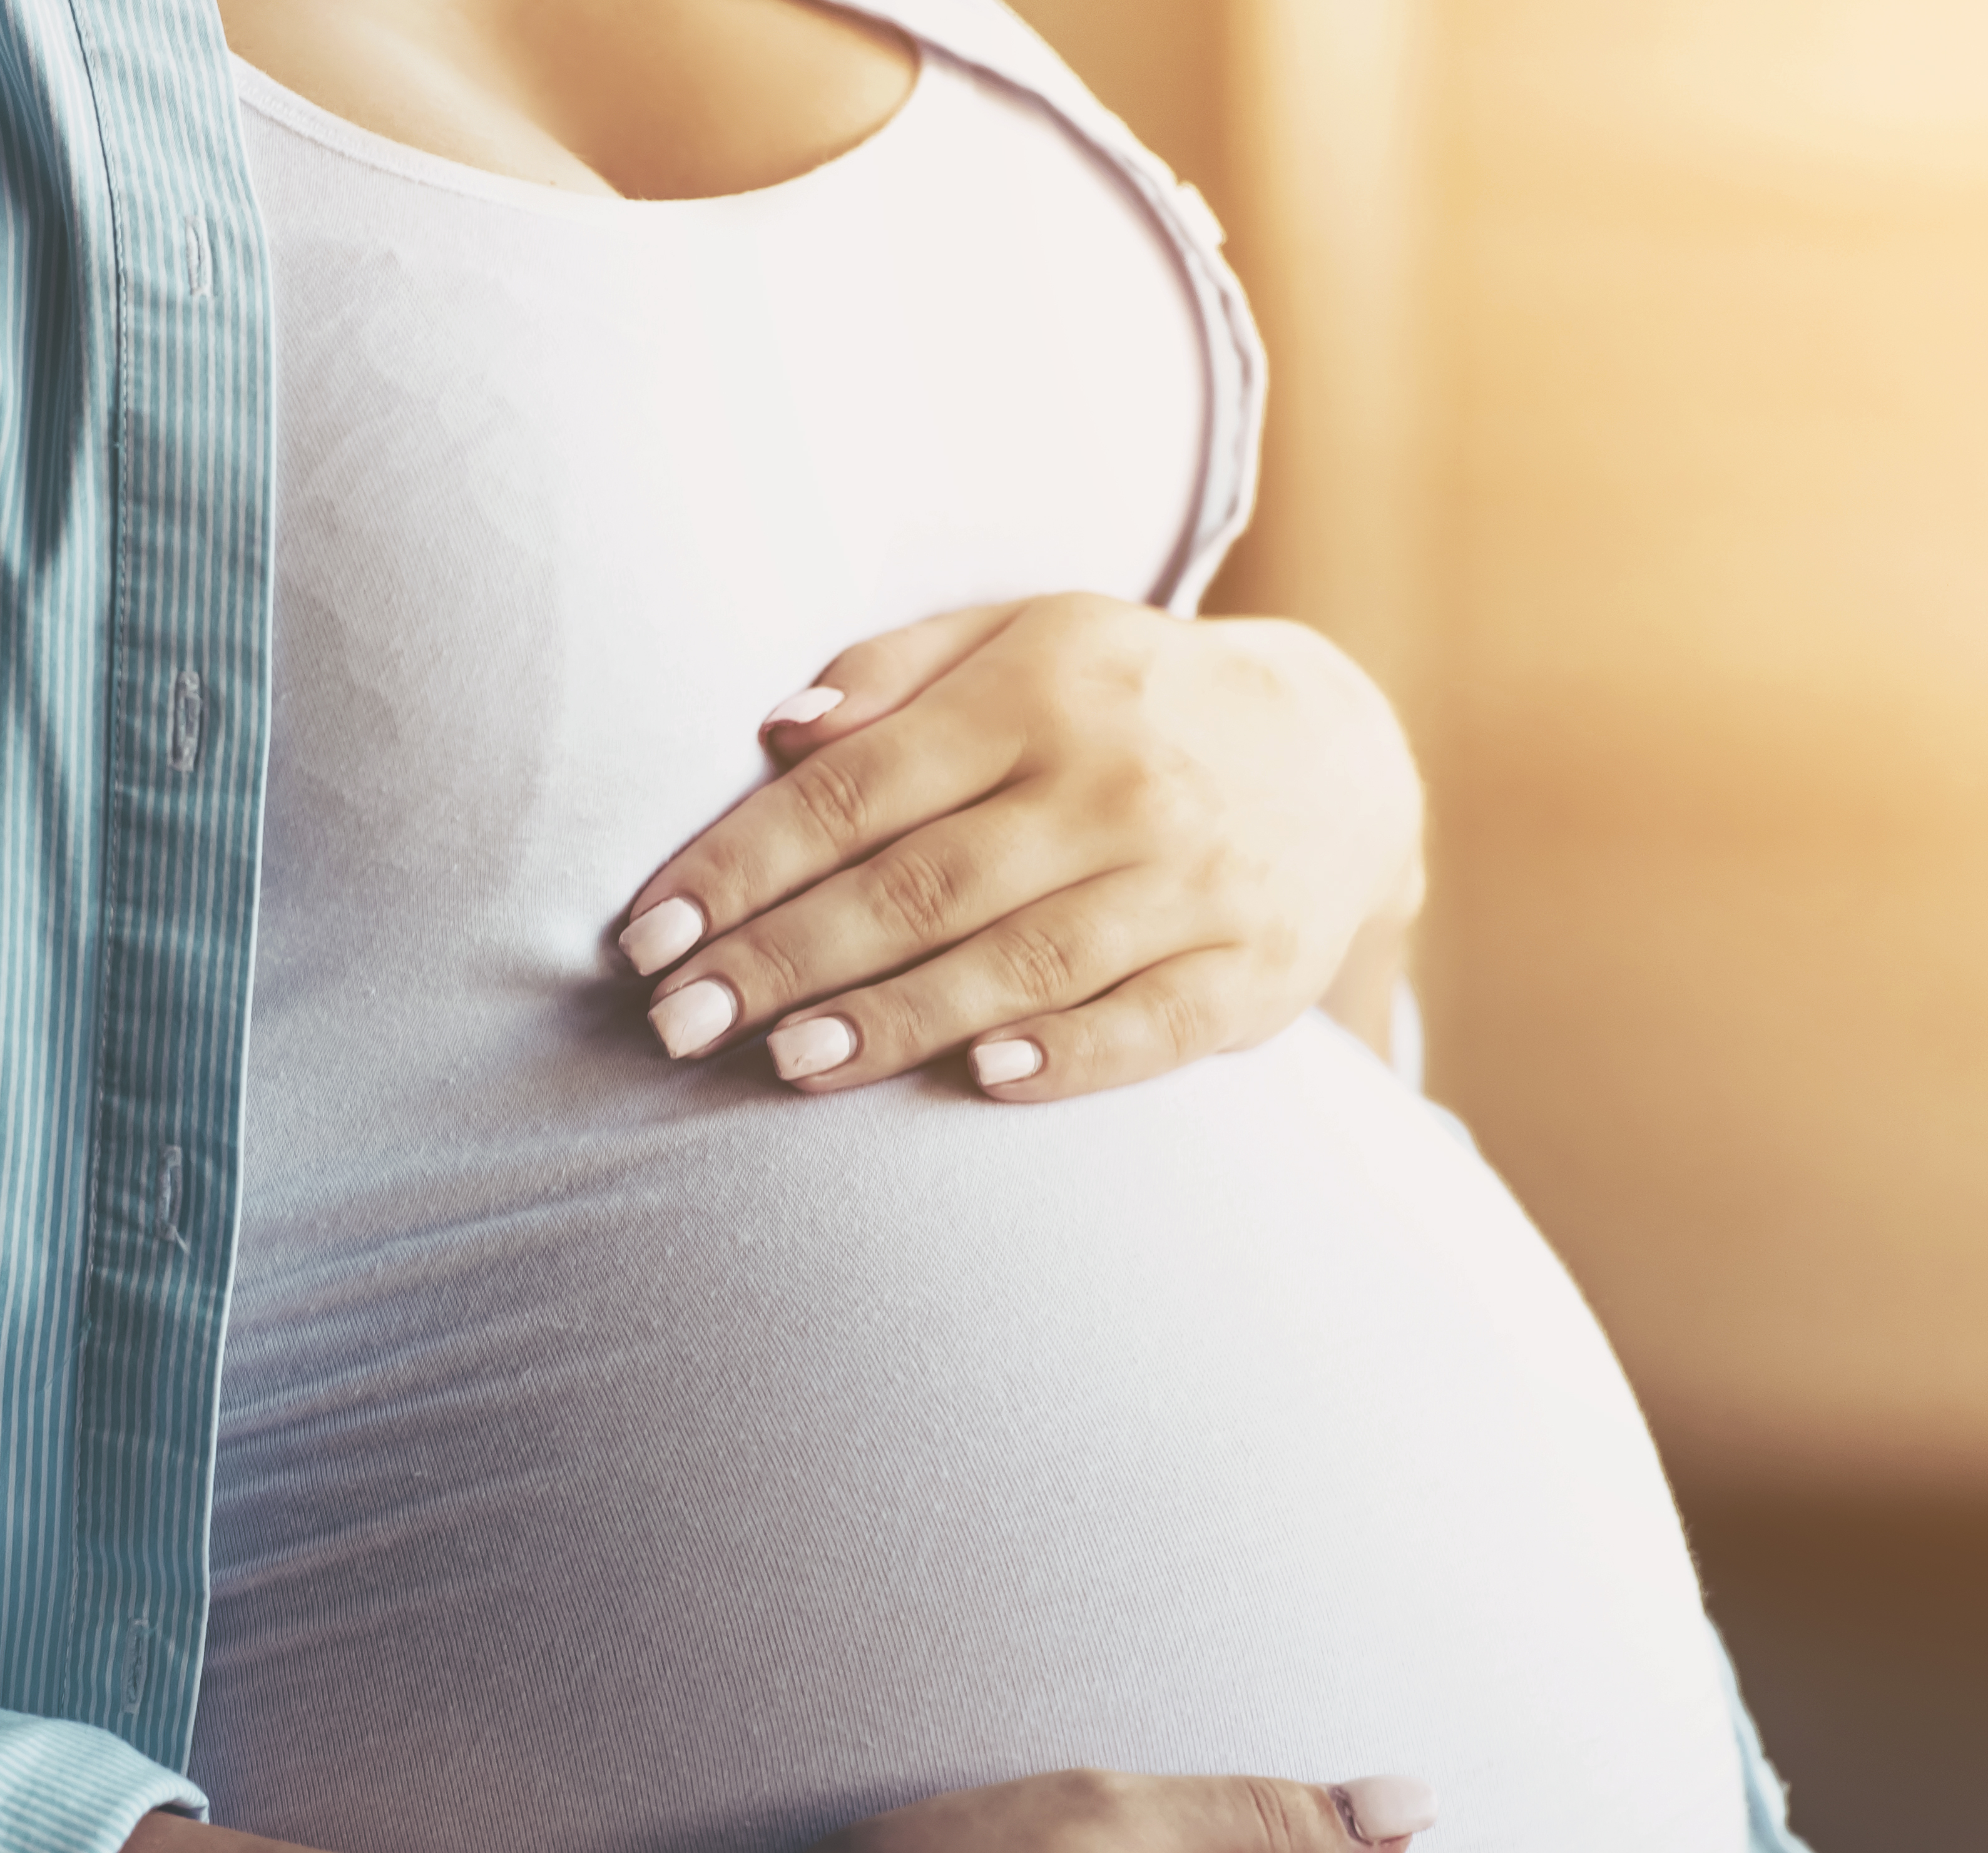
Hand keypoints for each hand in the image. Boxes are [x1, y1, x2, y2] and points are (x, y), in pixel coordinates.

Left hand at [617, 598, 1425, 1098]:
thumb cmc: (1126, 703)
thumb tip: (774, 729)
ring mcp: (1192, 879)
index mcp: (1042, 690)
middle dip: (785, 958)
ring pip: (1023, 960)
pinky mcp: (1251, 970)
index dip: (743, 864)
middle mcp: (1117, 781)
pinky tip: (982, 1079)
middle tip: (676, 1022)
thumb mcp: (1023, 638)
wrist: (1337, 757)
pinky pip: (1151, 1021)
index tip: (650, 932)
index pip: (860, 789)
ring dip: (897, 1018)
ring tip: (785, 1064)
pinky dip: (1069, 1053)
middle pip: (922, 885)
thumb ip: (895, 672)